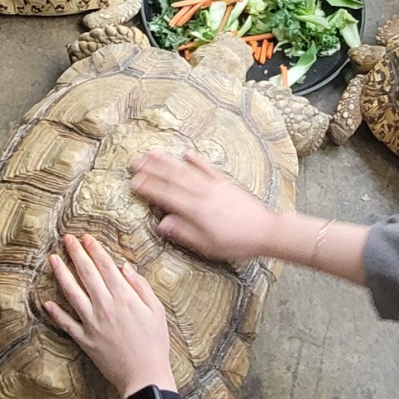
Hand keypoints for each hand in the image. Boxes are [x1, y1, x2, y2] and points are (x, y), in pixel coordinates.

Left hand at [45, 234, 173, 398]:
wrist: (144, 376)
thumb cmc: (155, 343)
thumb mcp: (157, 310)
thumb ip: (141, 287)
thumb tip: (125, 268)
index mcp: (123, 296)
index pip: (105, 266)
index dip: (95, 250)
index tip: (86, 237)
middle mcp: (104, 306)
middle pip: (86, 274)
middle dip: (76, 253)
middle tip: (67, 239)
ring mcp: (91, 323)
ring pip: (72, 293)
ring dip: (61, 274)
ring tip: (52, 259)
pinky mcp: (84, 339)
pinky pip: (66, 323)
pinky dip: (55, 313)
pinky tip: (46, 302)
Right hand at [131, 149, 274, 260]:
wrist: (265, 230)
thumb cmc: (236, 242)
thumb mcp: (207, 245)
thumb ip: (184, 232)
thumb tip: (162, 223)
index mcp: (195, 210)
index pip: (166, 195)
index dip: (149, 187)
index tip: (134, 181)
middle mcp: (202, 193)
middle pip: (173, 178)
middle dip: (153, 169)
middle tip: (135, 161)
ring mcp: (214, 185)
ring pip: (186, 170)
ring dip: (168, 161)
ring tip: (153, 153)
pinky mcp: (224, 183)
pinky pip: (207, 168)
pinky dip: (196, 160)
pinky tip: (186, 154)